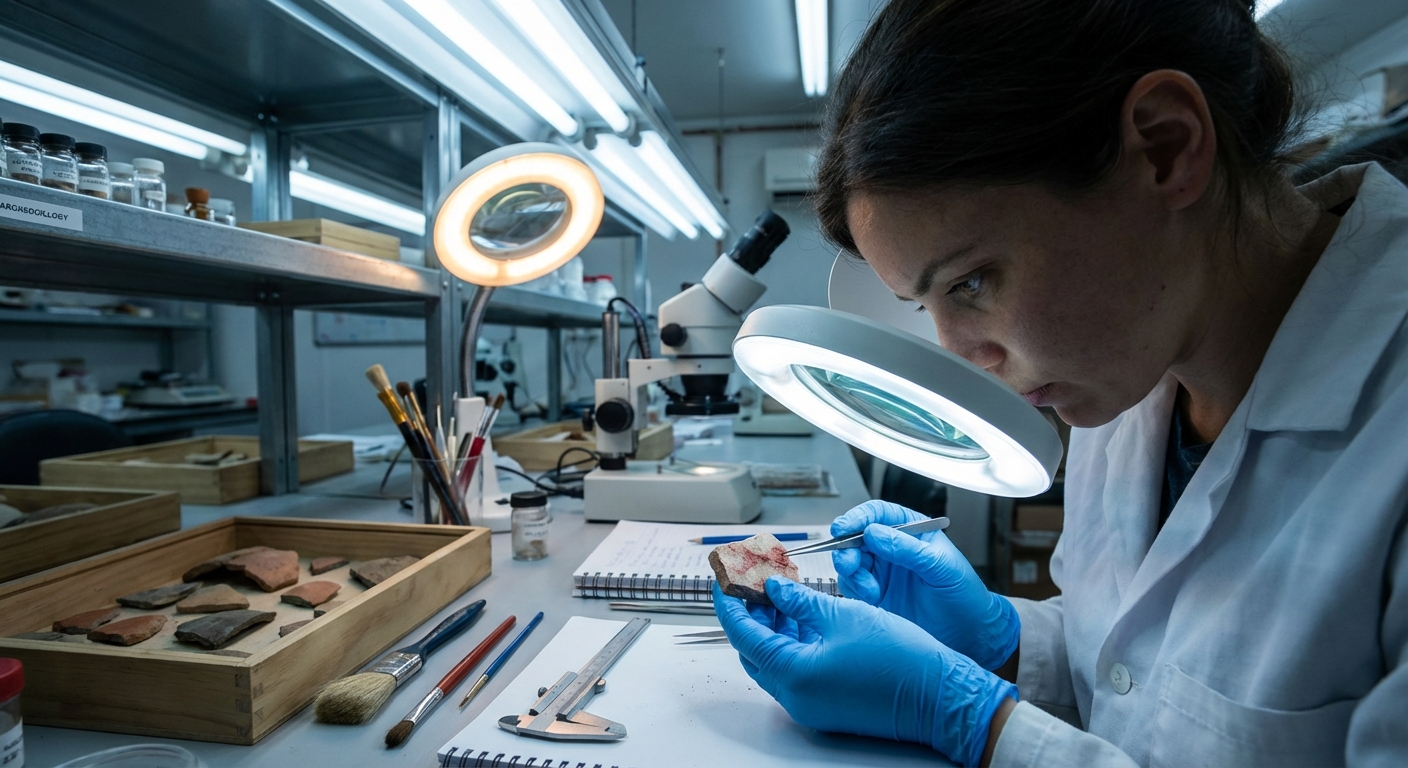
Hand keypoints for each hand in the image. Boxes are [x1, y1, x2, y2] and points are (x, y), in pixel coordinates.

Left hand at [715, 578, 1016, 767]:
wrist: (940, 697)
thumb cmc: (901, 658)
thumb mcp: (844, 614)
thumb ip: (800, 601)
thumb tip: (773, 587)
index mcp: (793, 674)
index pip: (742, 633)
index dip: (730, 601)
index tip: (724, 576)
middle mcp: (795, 696)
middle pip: (754, 649)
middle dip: (750, 612)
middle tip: (750, 580)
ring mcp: (810, 705)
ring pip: (775, 660)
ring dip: (773, 626)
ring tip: (777, 590)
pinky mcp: (826, 705)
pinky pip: (796, 671)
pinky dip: (794, 642)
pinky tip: (802, 615)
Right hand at [831, 500, 1019, 670]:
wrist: (967, 633)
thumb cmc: (964, 595)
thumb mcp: (941, 566)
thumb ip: (908, 549)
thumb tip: (874, 533)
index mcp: (910, 531)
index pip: (878, 513)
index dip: (858, 517)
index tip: (845, 527)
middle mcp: (891, 549)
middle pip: (856, 536)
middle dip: (847, 547)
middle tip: (850, 563)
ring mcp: (881, 572)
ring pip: (850, 561)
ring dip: (852, 572)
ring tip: (871, 588)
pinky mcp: (873, 595)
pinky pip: (851, 586)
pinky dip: (855, 590)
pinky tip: (872, 598)